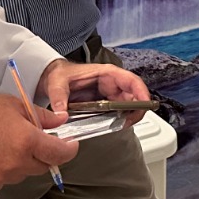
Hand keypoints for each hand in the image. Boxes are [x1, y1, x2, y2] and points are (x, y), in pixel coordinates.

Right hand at [0, 94, 77, 189]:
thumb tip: (60, 120)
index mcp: (26, 141)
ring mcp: (1, 178)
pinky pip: (4, 181)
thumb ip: (41, 116)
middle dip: (42, 153)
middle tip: (29, 138)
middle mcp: (16, 164)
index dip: (69, 149)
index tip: (70, 144)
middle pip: (43, 166)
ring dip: (21, 162)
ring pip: (23, 174)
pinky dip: (2, 171)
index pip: (61, 155)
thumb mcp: (11, 105)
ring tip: (3, 144)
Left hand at [36, 59, 152, 127]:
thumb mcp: (57, 83)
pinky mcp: (107, 103)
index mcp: (107, 73)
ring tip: (121, 125)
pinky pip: (119, 111)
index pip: (132, 81)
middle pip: (134, 95)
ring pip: (129, 105)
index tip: (144, 104)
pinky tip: (115, 125)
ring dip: (129, 116)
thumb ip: (58, 97)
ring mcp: (111, 93)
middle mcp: (113, 83)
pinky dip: (121, 119)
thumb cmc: (60, 75)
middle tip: (128, 122)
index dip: (142, 92)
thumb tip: (61, 113)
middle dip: (136, 109)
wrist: (54, 78)